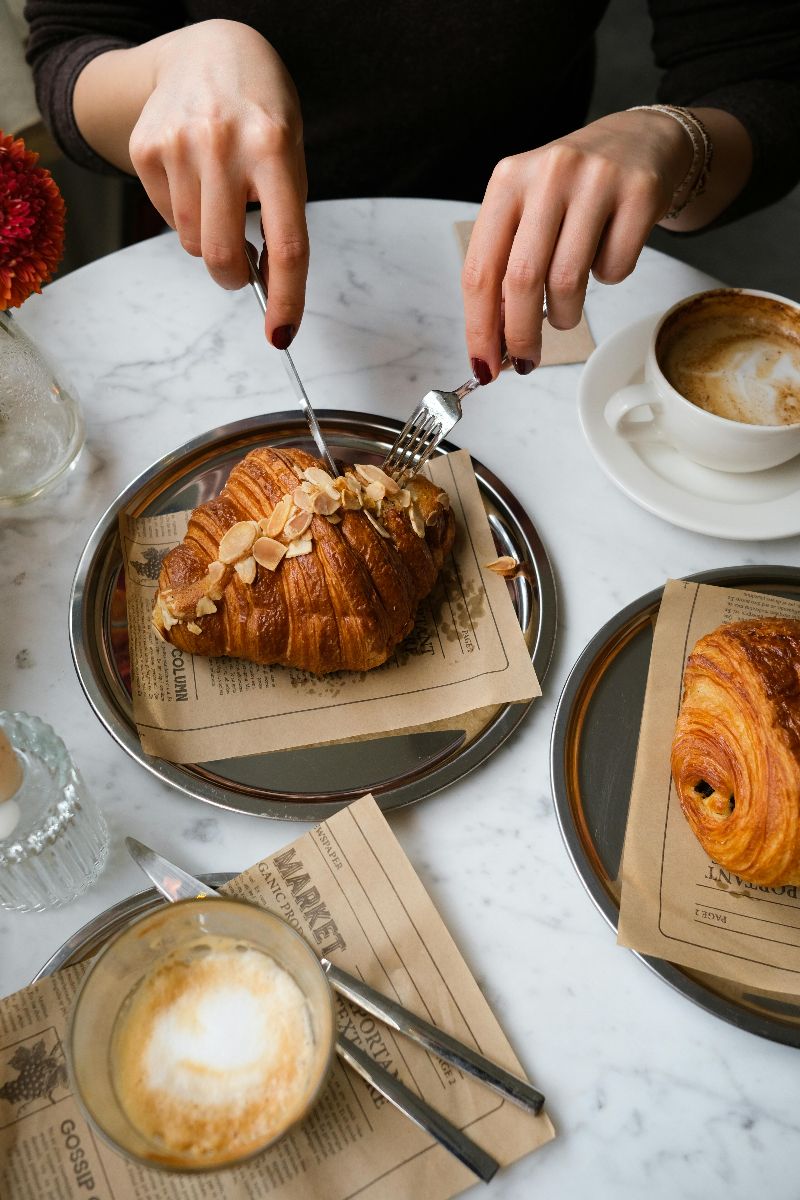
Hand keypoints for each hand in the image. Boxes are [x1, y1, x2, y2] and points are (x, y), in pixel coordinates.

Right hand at [128, 20, 307, 346]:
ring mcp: (178, 144)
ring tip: (221, 204)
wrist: (208, 50)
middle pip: (222, 256)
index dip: (286, 299)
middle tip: (244, 269)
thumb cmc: (260, 111)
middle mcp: (222, 143)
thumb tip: (267, 283)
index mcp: (274, 148)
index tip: (281, 334)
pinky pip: (166, 218)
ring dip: (209, 243)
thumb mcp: (291, 151)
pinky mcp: (146, 148)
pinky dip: (185, 216)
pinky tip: (196, 180)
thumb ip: (283, 214)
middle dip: (235, 278)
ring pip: (190, 244)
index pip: (287, 245)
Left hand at [462, 110, 692, 379]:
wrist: (638, 141)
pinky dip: (608, 278)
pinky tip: (605, 254)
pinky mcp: (639, 193)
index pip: (480, 269)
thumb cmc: (572, 190)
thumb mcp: (527, 212)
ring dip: (565, 315)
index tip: (485, 366)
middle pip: (522, 281)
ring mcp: (596, 180)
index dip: (479, 328)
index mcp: (507, 181)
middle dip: (521, 335)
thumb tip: (493, 341)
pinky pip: (614, 270)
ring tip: (566, 308)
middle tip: (526, 360)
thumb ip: (505, 266)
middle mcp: (547, 174)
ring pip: (568, 282)